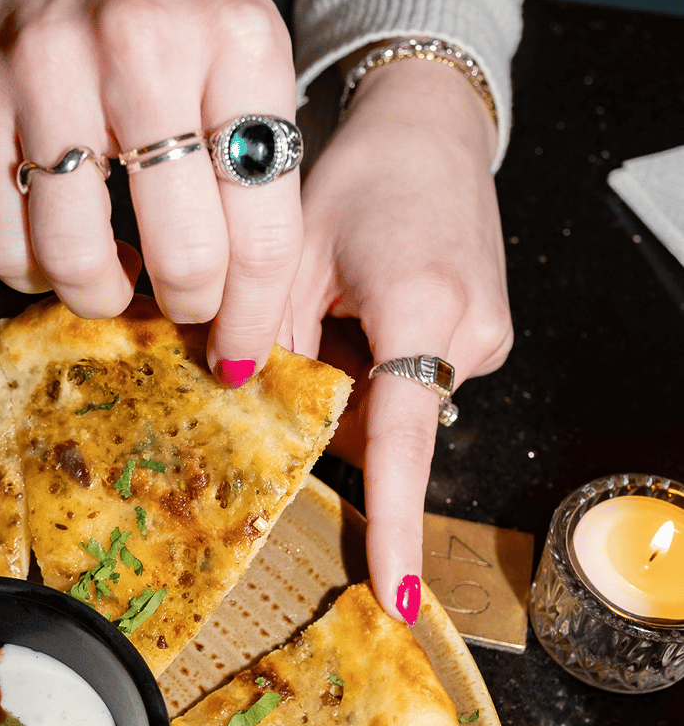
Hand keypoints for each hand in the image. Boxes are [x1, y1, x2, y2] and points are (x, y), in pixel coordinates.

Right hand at [0, 0, 302, 380]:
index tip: (244, 352)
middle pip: (182, 254)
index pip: (265, 226)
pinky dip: (36, 276)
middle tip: (185, 305)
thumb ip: (258, 167)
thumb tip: (248, 312)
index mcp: (236, 42)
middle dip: (189, 308)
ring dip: (104, 298)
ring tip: (117, 276)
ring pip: (77, 262)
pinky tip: (61, 246)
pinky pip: (4, 248)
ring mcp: (46, 73)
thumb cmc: (161, 10)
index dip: (257, 314)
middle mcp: (141, 49)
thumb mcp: (242, 55)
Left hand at [288, 57, 511, 622]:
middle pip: (383, 424)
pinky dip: (378, 362)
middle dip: (333, 403)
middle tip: (307, 334)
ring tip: (345, 302)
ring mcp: (487, 340)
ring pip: (396, 405)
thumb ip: (264, 332)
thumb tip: (238, 395)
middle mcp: (470, 335)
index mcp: (422, 308)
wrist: (432, 131)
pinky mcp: (486, 339)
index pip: (401, 441)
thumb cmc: (360, 178)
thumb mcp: (293, 250)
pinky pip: (414, 382)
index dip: (394, 523)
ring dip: (355, 379)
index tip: (398, 594)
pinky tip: (368, 306)